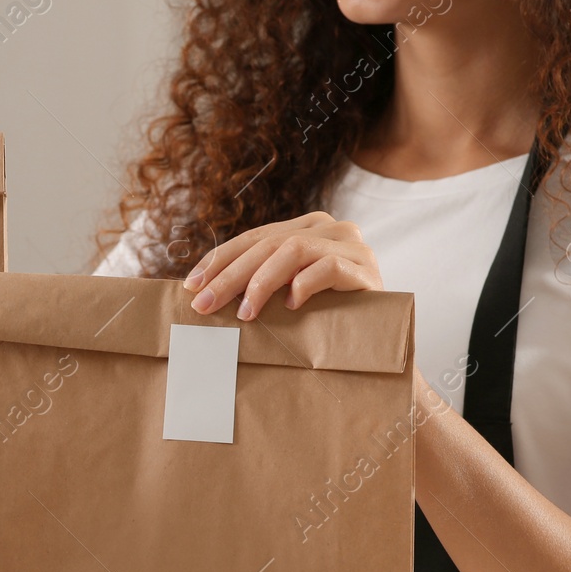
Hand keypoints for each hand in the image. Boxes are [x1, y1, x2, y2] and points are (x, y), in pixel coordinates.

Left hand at [183, 211, 382, 318]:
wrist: (379, 343)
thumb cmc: (328, 319)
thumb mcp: (289, 294)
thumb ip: (262, 281)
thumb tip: (205, 291)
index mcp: (309, 228)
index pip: (255, 238)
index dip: (220, 259)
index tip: (191, 285)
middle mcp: (331, 228)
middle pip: (268, 244)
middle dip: (229, 274)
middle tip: (204, 303)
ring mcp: (351, 246)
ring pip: (292, 250)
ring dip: (261, 282)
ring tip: (244, 313)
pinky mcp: (366, 269)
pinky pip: (328, 268)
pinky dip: (304, 285)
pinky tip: (290, 306)